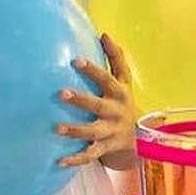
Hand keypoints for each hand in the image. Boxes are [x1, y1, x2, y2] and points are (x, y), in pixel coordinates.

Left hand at [57, 34, 136, 169]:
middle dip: (81, 100)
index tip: (75, 61)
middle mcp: (115, 113)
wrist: (139, 139)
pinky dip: (75, 160)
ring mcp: (110, 132)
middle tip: (61, 93)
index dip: (92, 70)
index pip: (107, 79)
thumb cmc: (123, 102)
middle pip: (98, 105)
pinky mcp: (104, 149)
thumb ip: (116, 58)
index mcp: (119, 94)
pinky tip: (58, 161)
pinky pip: (89, 156)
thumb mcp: (124, 81)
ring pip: (92, 132)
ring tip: (57, 128)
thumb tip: (104, 33)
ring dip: (75, 131)